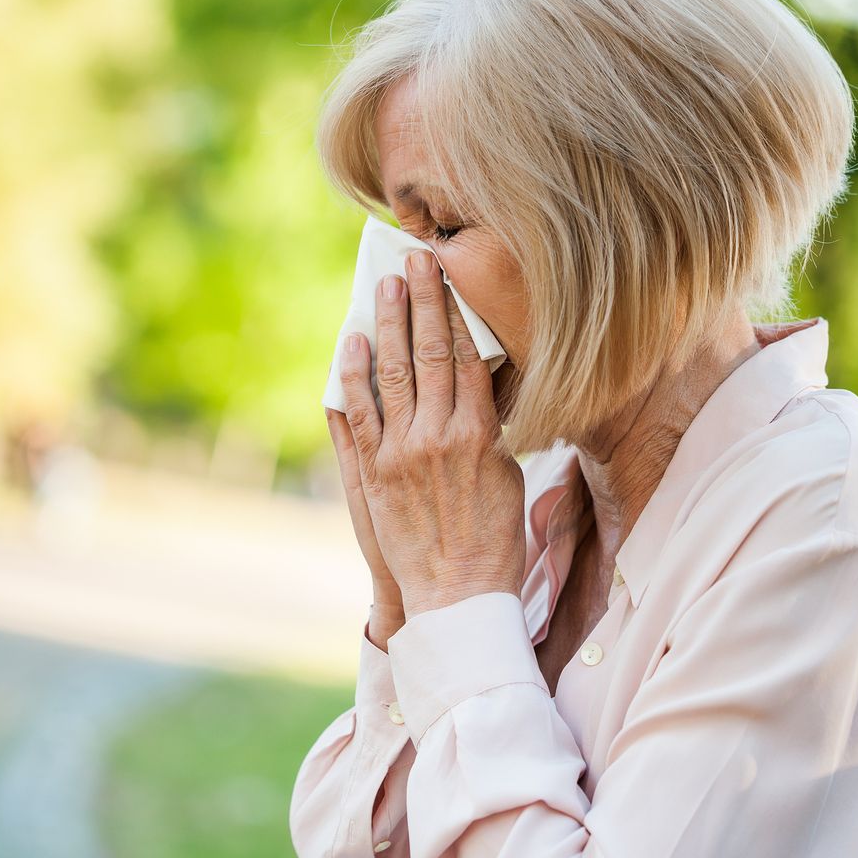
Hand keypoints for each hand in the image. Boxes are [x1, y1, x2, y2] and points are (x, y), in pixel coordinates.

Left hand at [335, 248, 524, 616]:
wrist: (459, 595)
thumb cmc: (494, 540)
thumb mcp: (508, 477)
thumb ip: (490, 430)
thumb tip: (477, 391)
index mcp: (480, 435)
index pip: (467, 357)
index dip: (455, 313)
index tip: (447, 278)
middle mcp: (438, 436)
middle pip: (429, 354)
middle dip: (419, 303)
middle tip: (412, 262)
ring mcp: (401, 454)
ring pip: (391, 376)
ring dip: (386, 327)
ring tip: (381, 288)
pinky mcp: (373, 476)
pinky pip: (359, 416)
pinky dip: (353, 378)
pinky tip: (350, 347)